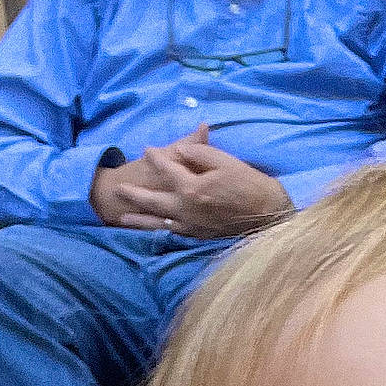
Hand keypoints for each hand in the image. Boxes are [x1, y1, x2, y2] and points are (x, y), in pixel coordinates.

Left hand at [106, 124, 291, 237]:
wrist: (267, 214)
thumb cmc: (249, 183)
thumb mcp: (225, 160)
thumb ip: (199, 152)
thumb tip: (180, 150)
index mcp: (191, 187)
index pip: (166, 169)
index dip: (155, 157)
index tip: (146, 150)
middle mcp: (186, 209)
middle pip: (152, 201)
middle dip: (134, 194)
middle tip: (118, 190)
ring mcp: (192, 225)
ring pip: (158, 223)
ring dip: (139, 220)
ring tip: (122, 219)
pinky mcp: (199, 235)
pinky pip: (173, 233)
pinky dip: (159, 232)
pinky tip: (152, 230)